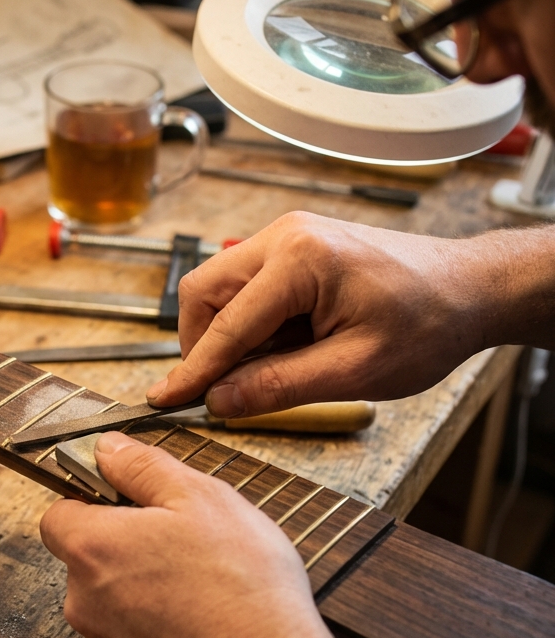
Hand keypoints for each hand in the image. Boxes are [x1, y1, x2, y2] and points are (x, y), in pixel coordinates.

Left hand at [38, 431, 343, 637]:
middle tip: (184, 548)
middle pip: (86, 562)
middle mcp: (82, 603)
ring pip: (110, 605)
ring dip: (142, 594)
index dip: (91, 504)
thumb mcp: (200, 498)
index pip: (57, 515)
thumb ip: (142, 467)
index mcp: (92, 549)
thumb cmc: (242, 583)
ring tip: (201, 593)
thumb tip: (106, 449)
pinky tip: (202, 633)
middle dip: (124, 550)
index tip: (131, 506)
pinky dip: (157, 636)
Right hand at [146, 212, 488, 416]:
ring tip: (268, 368)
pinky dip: (248, 324)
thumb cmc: (429, 322)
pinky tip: (282, 348)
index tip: (165, 400)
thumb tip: (219, 401)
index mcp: (300, 260)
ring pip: (218, 289)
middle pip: (203, 292)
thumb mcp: (354, 370)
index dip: (193, 371)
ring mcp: (287, 237)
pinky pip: (245, 287)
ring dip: (226, 335)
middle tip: (220, 389)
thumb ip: (278, 387)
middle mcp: (285, 236)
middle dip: (201, 345)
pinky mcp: (294, 249)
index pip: (225, 325)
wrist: (471, 289)